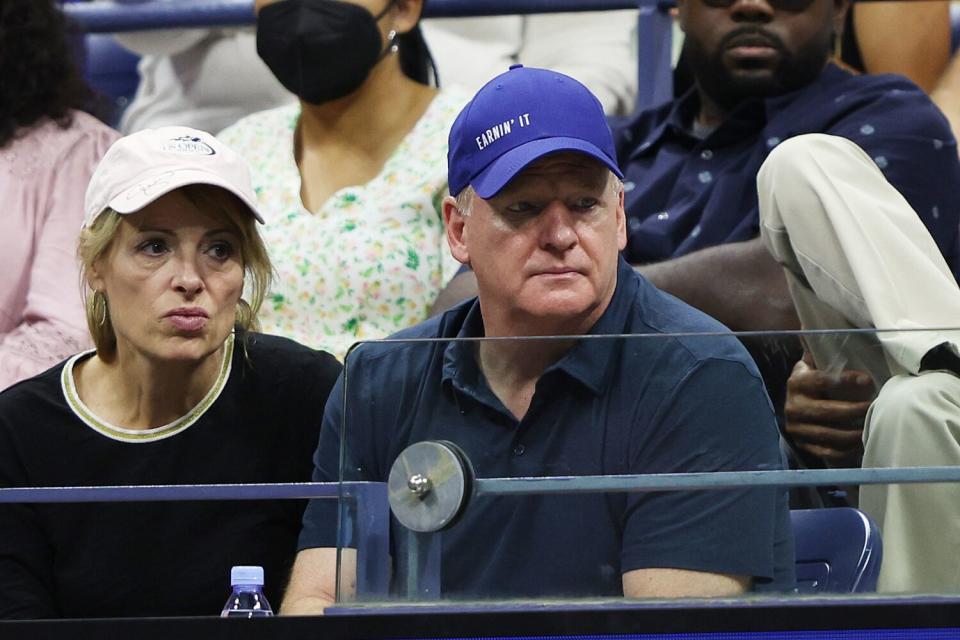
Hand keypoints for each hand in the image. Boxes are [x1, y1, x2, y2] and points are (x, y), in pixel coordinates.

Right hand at [784, 352, 874, 467]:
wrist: (794, 406)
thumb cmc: (812, 381)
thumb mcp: (811, 363)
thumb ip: (815, 346)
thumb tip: (810, 320)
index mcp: (797, 382)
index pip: (821, 381)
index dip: (845, 380)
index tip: (868, 380)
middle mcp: (792, 406)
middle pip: (827, 412)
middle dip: (855, 411)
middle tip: (875, 406)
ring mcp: (797, 428)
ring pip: (829, 435)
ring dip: (854, 433)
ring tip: (872, 426)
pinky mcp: (803, 445)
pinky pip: (827, 452)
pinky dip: (846, 450)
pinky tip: (861, 443)